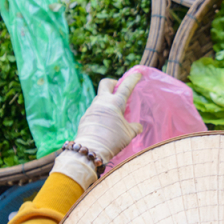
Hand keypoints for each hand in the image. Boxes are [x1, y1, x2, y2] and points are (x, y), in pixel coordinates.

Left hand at [52, 72, 143, 188]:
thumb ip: (135, 127)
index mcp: (115, 103)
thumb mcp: (129, 134)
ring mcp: (92, 108)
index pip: (126, 86)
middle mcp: (102, 102)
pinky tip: (105, 124)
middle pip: (106, 83)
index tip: (137, 74)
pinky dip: (101, 113)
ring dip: (107, 101)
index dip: (132, 79)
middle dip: (113, 83)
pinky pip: (95, 110)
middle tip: (119, 89)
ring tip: (114, 113)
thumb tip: (137, 126)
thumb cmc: (113, 140)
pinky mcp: (86, 117)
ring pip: (100, 98)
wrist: (90, 149)